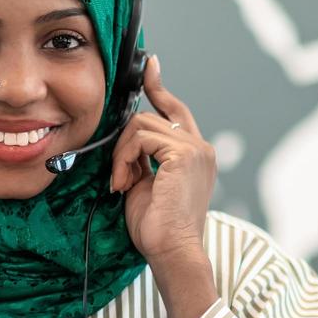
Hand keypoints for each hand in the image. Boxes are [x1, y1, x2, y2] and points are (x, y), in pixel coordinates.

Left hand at [109, 55, 215, 264]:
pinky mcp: (184, 154)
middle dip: (124, 142)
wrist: (171, 250)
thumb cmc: (157, 226)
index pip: (175, 111)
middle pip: (151, 116)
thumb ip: (142, 157)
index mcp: (194, 154)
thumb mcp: (146, 182)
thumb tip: (126, 139)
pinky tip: (123, 182)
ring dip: (121, 154)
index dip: (159, 88)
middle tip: (118, 175)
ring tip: (121, 183)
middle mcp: (200, 148)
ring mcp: (195, 149)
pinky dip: (124, 158)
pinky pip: (141, 138)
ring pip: (141, 126)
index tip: (149, 67)